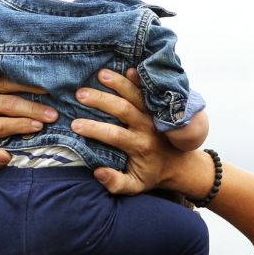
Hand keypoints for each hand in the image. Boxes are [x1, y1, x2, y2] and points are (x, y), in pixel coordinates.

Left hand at [0, 77, 55, 171]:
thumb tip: (4, 156)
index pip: (0, 125)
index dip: (20, 125)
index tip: (39, 127)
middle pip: (8, 104)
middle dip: (32, 109)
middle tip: (52, 114)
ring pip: (8, 84)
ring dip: (31, 88)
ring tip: (51, 92)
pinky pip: (10, 74)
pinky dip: (27, 76)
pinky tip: (43, 80)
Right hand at [71, 68, 185, 194]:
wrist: (179, 164)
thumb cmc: (150, 174)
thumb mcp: (134, 186)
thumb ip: (116, 182)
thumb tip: (97, 172)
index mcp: (139, 146)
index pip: (114, 135)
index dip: (94, 129)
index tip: (75, 125)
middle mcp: (146, 128)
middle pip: (124, 110)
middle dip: (102, 100)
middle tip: (80, 94)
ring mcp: (153, 115)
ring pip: (136, 96)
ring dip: (119, 83)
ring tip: (101, 74)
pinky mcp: (157, 107)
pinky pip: (149, 91)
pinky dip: (140, 80)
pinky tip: (128, 68)